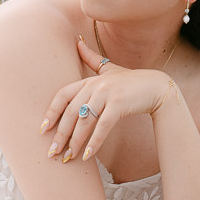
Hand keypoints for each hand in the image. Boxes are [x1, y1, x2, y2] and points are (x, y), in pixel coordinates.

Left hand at [39, 40, 170, 162]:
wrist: (157, 87)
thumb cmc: (131, 81)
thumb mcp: (110, 69)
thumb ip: (92, 59)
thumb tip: (77, 42)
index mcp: (89, 80)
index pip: (62, 95)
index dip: (51, 112)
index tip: (43, 129)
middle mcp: (95, 86)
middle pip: (71, 112)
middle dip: (61, 134)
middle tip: (52, 152)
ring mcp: (107, 94)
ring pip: (85, 121)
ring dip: (75, 141)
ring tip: (69, 157)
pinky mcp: (119, 104)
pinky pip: (102, 126)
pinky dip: (94, 142)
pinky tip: (88, 155)